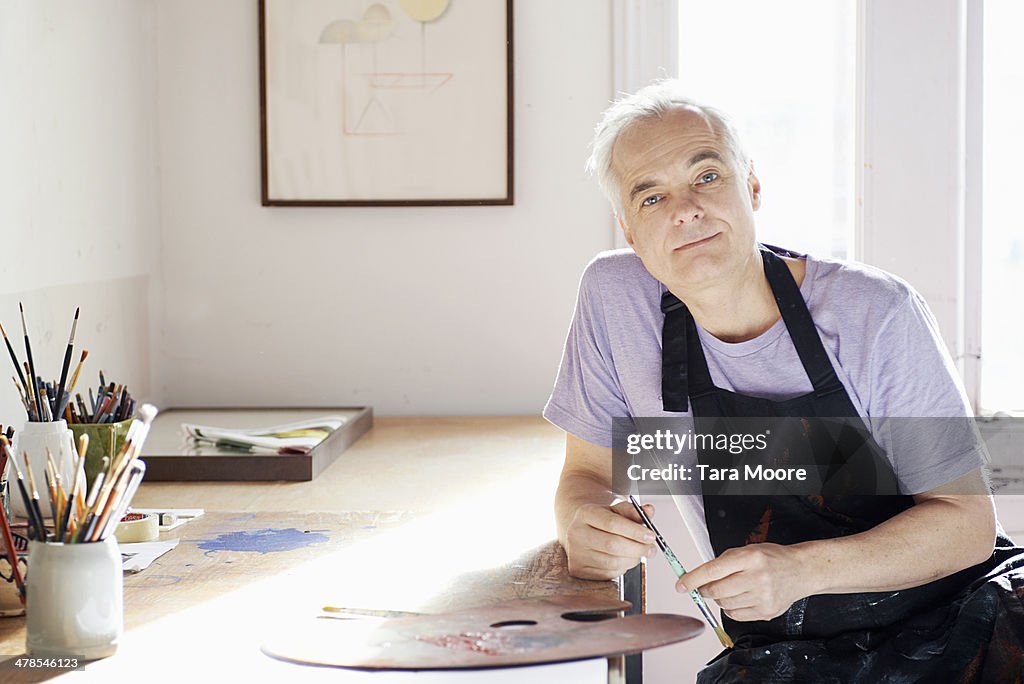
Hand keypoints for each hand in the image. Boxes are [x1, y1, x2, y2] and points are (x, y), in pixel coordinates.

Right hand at [564, 501, 657, 579]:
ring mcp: (576, 554)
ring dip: (632, 560)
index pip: (612, 523)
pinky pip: (608, 573)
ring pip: (612, 562)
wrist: (582, 530)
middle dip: (637, 548)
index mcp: (585, 513)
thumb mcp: (616, 510)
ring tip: (639, 554)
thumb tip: (649, 511)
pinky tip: (625, 560)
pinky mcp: (579, 570)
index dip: (635, 531)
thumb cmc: (602, 520)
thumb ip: (634, 511)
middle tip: (651, 549)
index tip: (651, 536)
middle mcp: (576, 533)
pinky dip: (623, 568)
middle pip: (612, 545)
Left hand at [677, 543, 809, 621]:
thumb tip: (698, 577)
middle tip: (706, 586)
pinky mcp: (766, 612)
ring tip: (732, 588)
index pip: (713, 570)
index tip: (680, 585)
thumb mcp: (747, 550)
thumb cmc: (772, 559)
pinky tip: (741, 598)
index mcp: (750, 557)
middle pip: (716, 591)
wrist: (801, 571)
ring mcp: (763, 597)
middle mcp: (757, 577)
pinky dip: (731, 607)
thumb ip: (723, 562)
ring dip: (720, 598)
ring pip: (724, 604)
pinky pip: (736, 615)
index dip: (692, 579)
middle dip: (705, 590)